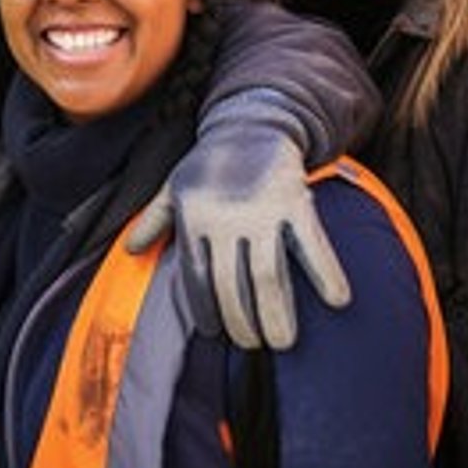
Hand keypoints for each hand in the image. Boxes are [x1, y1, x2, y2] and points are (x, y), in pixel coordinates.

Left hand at [126, 121, 348, 349]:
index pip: (197, 276)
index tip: (215, 332)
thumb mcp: (176, 186)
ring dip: (276, 314)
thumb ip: (156, 219)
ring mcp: (262, 210)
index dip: (205, 308)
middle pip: (231, 284)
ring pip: (268, 274)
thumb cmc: (211, 162)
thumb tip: (130, 250)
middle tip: (251, 343)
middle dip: (241, 321)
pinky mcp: (294, 202)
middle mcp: (225, 217)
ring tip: (282, 342)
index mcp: (194, 217)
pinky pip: (312, 244)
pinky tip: (338, 300)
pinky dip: (326, 272)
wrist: (252, 123)